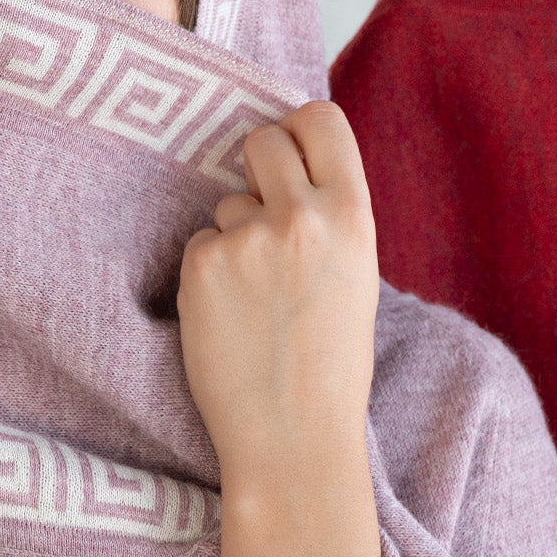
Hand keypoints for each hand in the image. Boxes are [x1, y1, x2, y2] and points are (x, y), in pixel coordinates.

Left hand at [177, 101, 379, 487]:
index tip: (290, 148)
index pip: (322, 118)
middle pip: (263, 140)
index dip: (299, 127)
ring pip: (227, 203)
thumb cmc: (331, 360)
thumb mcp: (356, 272)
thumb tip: (289, 160)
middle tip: (265, 220)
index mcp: (354, 214)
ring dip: (234, 236)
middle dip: (258, 170)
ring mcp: (249, 239)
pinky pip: (200, 243)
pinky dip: (209, 274)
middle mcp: (303, 216)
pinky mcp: (202, 265)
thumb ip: (328, 213)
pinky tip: (230, 317)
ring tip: (257, 299)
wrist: (295, 438)